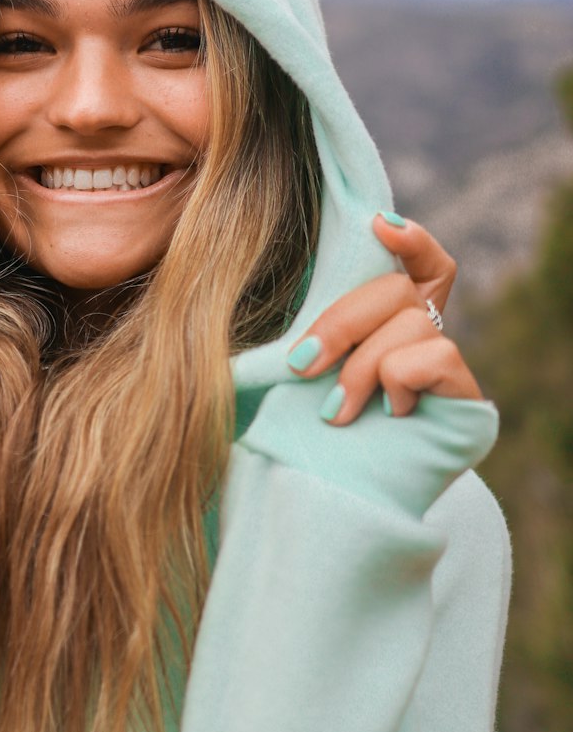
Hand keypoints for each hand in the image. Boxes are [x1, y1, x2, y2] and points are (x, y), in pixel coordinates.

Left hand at [285, 212, 482, 423]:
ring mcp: (448, 370)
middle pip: (398, 289)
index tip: (378, 226)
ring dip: (362, 366)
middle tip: (303, 367)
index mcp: (390, 322)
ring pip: (411, 321)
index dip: (411, 240)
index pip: (422, 263)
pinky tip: (389, 414)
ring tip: (340, 411)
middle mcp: (427, 337)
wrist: (329, 505)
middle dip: (342, 323)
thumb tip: (264, 291)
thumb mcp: (298, 373)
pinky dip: (398, 380)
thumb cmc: (306, 433)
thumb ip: (302, 332)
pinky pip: (435, 355)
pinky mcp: (467, 400)